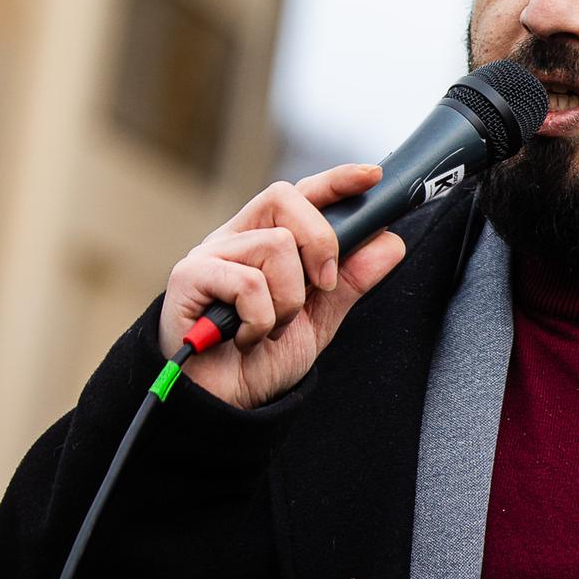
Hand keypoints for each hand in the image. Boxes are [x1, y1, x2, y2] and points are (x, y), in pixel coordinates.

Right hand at [160, 164, 406, 408]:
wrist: (223, 403)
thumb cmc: (261, 356)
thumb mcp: (320, 317)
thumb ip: (351, 280)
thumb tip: (390, 241)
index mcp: (265, 240)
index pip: (301, 194)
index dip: (335, 180)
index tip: (372, 175)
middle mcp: (235, 238)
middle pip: (285, 197)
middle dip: (320, 242)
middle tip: (322, 287)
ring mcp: (209, 255)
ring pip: (275, 244)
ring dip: (289, 299)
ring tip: (272, 328)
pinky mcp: (188, 278)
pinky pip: (249, 282)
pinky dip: (262, 320)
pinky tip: (246, 338)